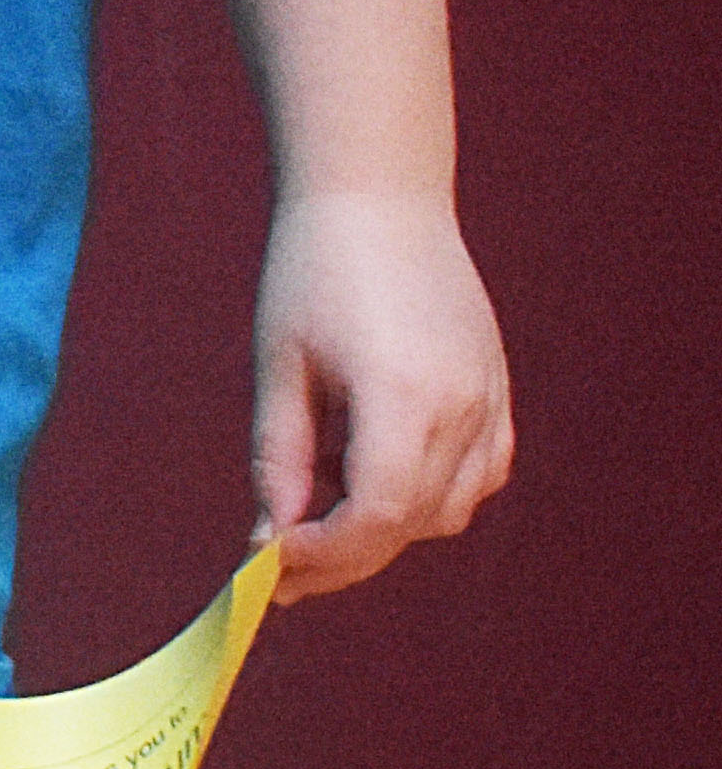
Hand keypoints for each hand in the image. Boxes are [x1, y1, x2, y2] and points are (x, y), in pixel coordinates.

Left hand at [250, 187, 512, 597]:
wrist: (379, 200)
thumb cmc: (312, 272)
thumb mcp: (280, 367)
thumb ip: (278, 458)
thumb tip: (271, 539)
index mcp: (403, 398)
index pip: (378, 517)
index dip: (325, 554)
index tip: (271, 561)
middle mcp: (462, 408)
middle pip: (412, 524)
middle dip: (344, 556)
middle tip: (279, 568)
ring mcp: (490, 401)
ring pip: (449, 510)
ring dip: (385, 527)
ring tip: (315, 492)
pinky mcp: (498, 392)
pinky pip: (479, 476)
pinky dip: (430, 496)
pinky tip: (369, 472)